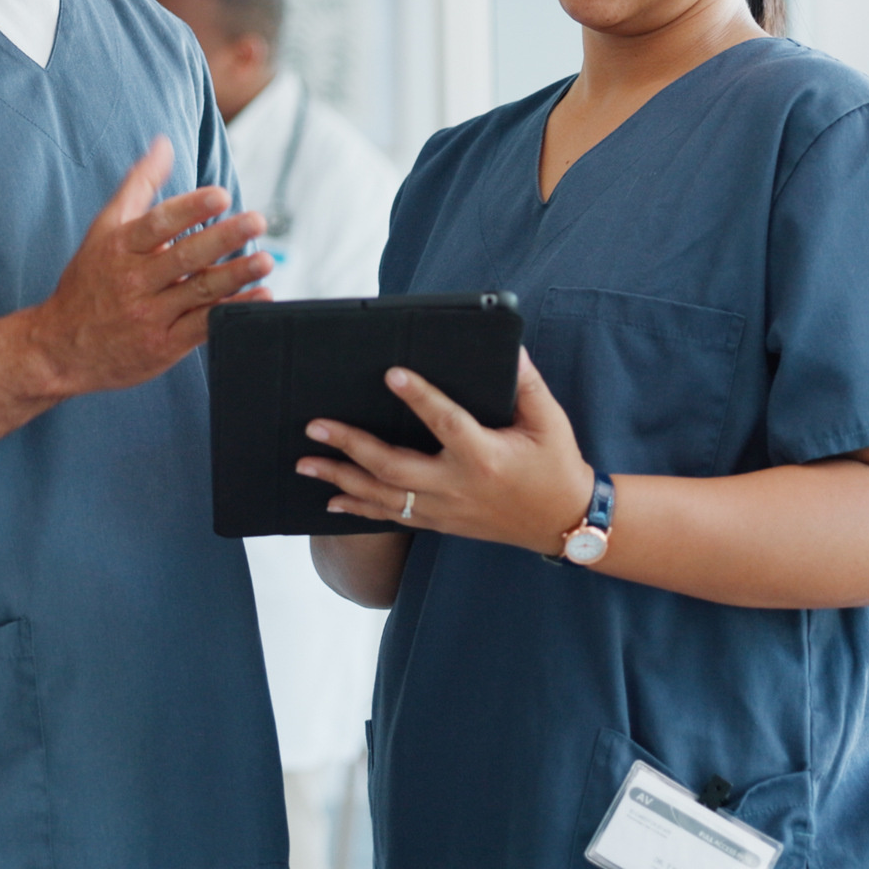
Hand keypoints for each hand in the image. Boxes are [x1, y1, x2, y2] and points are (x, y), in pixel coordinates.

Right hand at [15, 137, 272, 398]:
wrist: (61, 347)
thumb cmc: (89, 280)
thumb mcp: (104, 229)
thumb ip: (139, 185)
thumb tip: (164, 144)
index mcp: (121, 248)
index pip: (157, 224)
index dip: (190, 208)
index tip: (220, 195)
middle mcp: (135, 280)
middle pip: (184, 256)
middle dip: (223, 238)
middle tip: (256, 221)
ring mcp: (150, 315)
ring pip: (199, 292)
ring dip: (236, 276)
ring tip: (266, 260)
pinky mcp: (164, 345)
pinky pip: (204, 326)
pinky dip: (234, 311)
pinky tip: (261, 296)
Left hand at [298, 351, 595, 555]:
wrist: (563, 522)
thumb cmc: (556, 464)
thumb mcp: (549, 420)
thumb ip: (527, 383)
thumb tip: (510, 345)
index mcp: (485, 456)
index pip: (446, 422)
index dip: (419, 396)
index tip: (391, 373)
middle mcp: (458, 485)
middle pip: (393, 467)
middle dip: (351, 446)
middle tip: (315, 427)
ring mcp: (445, 509)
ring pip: (383, 496)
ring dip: (341, 479)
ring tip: (304, 462)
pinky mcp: (440, 523)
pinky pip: (392, 518)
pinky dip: (359, 509)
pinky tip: (331, 500)